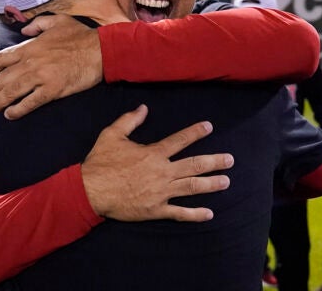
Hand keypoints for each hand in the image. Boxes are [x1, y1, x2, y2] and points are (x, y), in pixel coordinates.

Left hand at [0, 15, 102, 119]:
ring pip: (11, 92)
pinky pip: (29, 103)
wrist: (101, 50)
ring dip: (0, 102)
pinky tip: (11, 115)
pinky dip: (17, 110)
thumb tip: (25, 30)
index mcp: (30, 46)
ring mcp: (40, 77)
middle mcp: (30, 62)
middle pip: (1, 79)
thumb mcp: (58, 21)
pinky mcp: (52, 90)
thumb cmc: (81, 36)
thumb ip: (37, 24)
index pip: (0, 59)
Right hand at [81, 105, 233, 221]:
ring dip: (211, 184)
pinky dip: (194, 214)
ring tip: (226, 181)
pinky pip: (178, 213)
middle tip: (230, 160)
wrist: (91, 191)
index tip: (209, 127)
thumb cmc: (100, 163)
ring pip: (191, 187)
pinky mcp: (155, 209)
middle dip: (214, 162)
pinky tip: (209, 214)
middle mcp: (162, 172)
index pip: (179, 140)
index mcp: (153, 153)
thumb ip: (129, 120)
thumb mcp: (112, 135)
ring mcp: (160, 192)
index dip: (195, 133)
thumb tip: (143, 108)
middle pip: (194, 165)